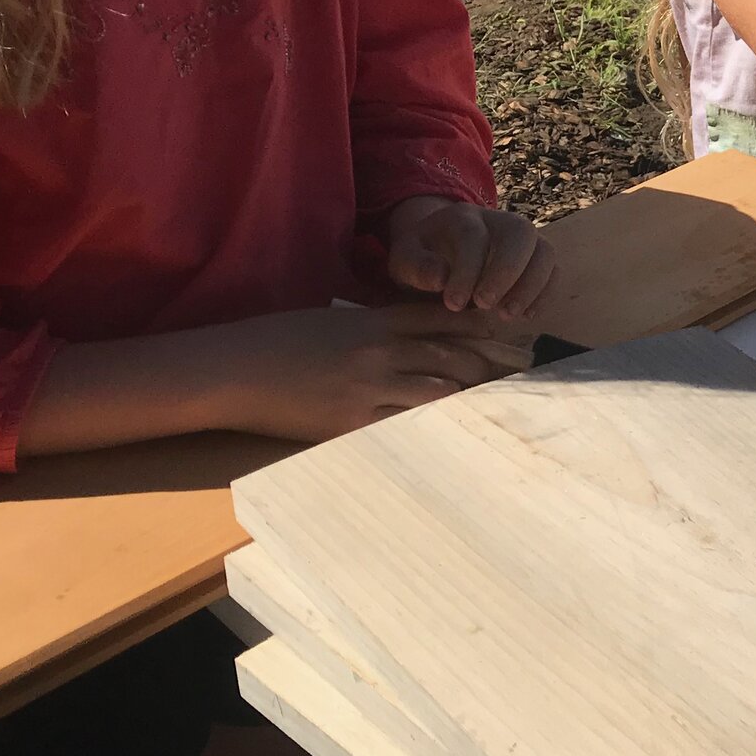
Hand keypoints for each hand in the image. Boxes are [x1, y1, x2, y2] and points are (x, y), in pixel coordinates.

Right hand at [205, 301, 532, 442]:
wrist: (234, 369)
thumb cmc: (278, 342)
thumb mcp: (331, 322)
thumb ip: (372, 327)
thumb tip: (407, 339)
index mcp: (373, 321)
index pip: (440, 320)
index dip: (479, 325)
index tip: (508, 330)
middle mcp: (378, 350)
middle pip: (450, 355)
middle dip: (488, 364)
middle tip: (521, 372)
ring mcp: (367, 387)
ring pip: (437, 391)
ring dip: (470, 398)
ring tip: (501, 404)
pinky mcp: (350, 423)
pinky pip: (403, 425)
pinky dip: (430, 428)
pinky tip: (454, 435)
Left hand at [384, 196, 555, 320]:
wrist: (437, 249)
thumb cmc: (423, 258)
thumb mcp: (404, 260)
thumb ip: (416, 267)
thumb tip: (440, 278)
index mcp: (463, 217)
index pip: (474, 236)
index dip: (467, 271)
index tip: (454, 304)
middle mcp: (499, 221)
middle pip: (520, 233)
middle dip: (506, 272)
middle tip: (486, 306)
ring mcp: (522, 238)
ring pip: (544, 250)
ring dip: (531, 285)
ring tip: (507, 315)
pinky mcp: (535, 257)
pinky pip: (553, 269)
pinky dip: (545, 292)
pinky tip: (526, 315)